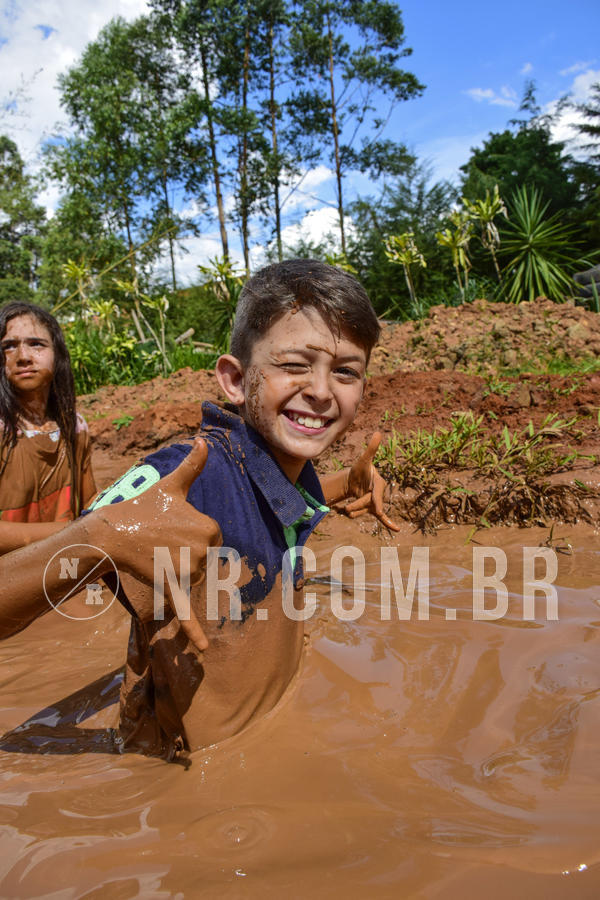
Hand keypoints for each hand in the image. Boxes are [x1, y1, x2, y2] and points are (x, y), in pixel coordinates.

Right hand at [92, 437, 220, 649]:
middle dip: (185, 555)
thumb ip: (193, 465)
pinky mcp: (172, 589)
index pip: (212, 538)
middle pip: (204, 561)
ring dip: (176, 572)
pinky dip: (195, 632)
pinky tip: (204, 650)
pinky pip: (187, 613)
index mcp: (209, 526)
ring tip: (155, 554)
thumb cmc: (141, 506)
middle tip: (162, 541)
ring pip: (192, 579)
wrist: (110, 532)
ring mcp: (187, 571)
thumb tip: (204, 440)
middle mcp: (203, 550)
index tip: (173, 527)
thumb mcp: (171, 485)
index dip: (192, 535)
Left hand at [344, 432, 399, 530]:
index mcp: (380, 483)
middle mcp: (379, 494)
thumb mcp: (363, 460)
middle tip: (345, 509)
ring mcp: (376, 502)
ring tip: (345, 509)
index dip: (376, 501)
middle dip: (356, 506)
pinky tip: (397, 529)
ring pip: (365, 512)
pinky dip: (389, 523)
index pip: (377, 495)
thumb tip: (378, 433)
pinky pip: (382, 517)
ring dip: (354, 512)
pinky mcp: (373, 508)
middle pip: (368, 505)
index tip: (377, 509)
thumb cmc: (360, 469)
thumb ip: (371, 449)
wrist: (354, 479)